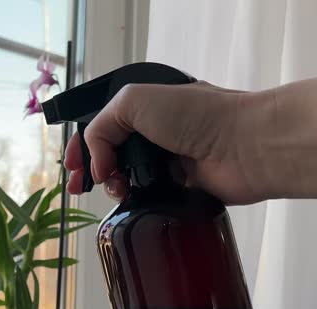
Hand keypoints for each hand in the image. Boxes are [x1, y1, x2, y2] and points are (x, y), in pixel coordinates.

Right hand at [64, 81, 274, 204]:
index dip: (81, 145)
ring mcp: (168, 160)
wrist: (246, 145)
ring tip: (115, 188)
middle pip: (110, 154)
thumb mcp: (134, 101)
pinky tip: (130, 199)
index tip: (69, 166)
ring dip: (112, 185)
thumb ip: (101, 127)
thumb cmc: (198, 115)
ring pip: (126, 177)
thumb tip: (98, 165)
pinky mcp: (180, 188)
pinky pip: (147, 197)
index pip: (103, 125)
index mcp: (147, 106)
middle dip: (91, 169)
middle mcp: (156, 131)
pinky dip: (135, 200)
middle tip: (78, 186)